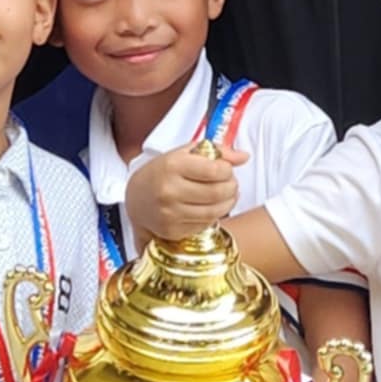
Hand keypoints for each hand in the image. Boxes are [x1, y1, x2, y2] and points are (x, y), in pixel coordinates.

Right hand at [129, 141, 247, 240]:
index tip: (226, 169)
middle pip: (218, 193)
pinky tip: (210, 207)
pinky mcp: (173, 230)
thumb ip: (216, 151)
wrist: (136, 199)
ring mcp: (170, 213)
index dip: (228, 170)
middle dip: (231, 187)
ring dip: (228, 203)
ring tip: (225, 195)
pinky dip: (213, 216)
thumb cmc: (163, 172)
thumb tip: (244, 157)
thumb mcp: (185, 154)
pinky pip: (205, 224)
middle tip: (230, 183)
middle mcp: (170, 190)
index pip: (214, 170)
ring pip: (214, 212)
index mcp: (172, 165)